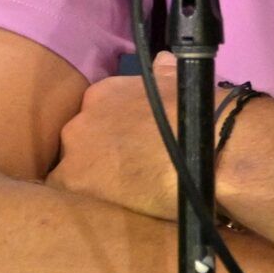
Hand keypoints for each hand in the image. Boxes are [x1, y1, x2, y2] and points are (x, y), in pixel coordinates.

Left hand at [45, 53, 199, 220]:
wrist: (205, 149)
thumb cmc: (196, 116)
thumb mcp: (177, 82)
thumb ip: (161, 72)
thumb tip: (161, 60)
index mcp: (102, 93)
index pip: (93, 118)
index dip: (108, 137)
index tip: (123, 150)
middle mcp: (81, 118)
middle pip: (79, 144)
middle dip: (96, 158)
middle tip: (121, 176)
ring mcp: (73, 149)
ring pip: (71, 171)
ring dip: (89, 182)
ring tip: (116, 198)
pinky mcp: (73, 181)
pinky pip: (68, 196)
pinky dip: (84, 204)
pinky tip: (104, 213)